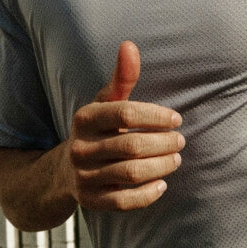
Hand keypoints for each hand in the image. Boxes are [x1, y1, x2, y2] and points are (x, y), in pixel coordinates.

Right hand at [62, 41, 184, 211]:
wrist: (66, 171)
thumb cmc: (98, 131)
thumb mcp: (105, 103)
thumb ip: (122, 78)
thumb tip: (130, 45)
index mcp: (85, 118)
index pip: (126, 113)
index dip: (156, 116)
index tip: (176, 120)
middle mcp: (80, 148)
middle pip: (132, 146)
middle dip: (163, 144)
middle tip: (180, 141)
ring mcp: (84, 177)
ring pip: (131, 173)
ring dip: (160, 167)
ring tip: (176, 159)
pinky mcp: (91, 201)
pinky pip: (124, 202)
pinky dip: (147, 194)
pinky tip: (162, 184)